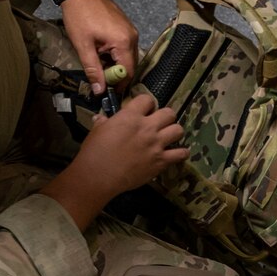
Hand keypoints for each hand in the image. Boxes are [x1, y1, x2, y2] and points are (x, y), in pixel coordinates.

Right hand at [43, 93, 188, 229]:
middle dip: (165, 116)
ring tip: (168, 136)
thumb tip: (103, 119)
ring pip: (178, 130)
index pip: (147, 99)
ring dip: (174, 132)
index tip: (144, 111)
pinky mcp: (161, 161)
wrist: (99, 175)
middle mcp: (147, 128)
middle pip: (169, 113)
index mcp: (130, 117)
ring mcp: (156, 144)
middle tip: (159, 123)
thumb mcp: (97, 131)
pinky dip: (181, 153)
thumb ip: (104, 122)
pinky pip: (181, 154)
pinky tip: (177, 153)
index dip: (146, 104)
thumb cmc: (94, 152)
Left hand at [58, 0, 138, 95]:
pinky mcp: (127, 27)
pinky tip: (105, 54)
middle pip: (131, 65)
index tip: (108, 91)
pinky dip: (118, 55)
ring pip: (129, 56)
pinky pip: (127, 47)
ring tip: (102, 66)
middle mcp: (133, 37)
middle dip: (118, 76)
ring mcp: (131, 30)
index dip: (119, 85)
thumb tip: (99, 90)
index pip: (128, 72)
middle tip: (102, 80)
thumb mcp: (83, 46)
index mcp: (124, 42)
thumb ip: (93, 69)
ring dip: (117, 65)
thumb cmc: (79, 17)